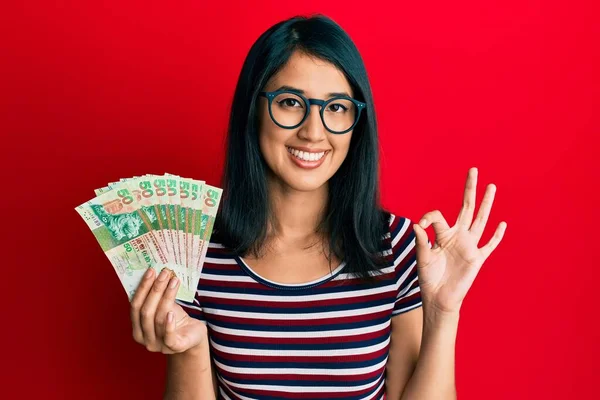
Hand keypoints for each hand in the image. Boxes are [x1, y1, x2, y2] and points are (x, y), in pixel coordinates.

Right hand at [130, 268, 206, 353]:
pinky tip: (172, 312)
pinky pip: (169, 337)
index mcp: (138, 329)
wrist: (193, 336)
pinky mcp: (175, 347)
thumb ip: (155, 297)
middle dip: (155, 290)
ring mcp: (159, 345)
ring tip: (174, 281)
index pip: (135, 307)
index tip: (151, 271)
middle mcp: (145, 339)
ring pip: (159, 318)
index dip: (142, 288)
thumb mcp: (162, 308)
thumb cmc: (175, 320)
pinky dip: (169, 325)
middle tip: (164, 273)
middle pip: (146, 312)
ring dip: (166, 297)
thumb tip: (155, 272)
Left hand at [413, 167, 506, 314]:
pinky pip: (489, 245)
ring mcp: (469, 246)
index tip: (420, 224)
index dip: (429, 216)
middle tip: (473, 170)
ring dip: (486, 204)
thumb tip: (417, 224)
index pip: (438, 216)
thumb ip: (421, 241)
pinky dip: (496, 236)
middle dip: (469, 189)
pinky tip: (503, 224)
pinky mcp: (477, 259)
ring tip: (491, 186)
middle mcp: (458, 236)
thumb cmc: (429, 278)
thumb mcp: (423, 257)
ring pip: (480, 220)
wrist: (439, 298)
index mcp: (442, 234)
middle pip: (466, 208)